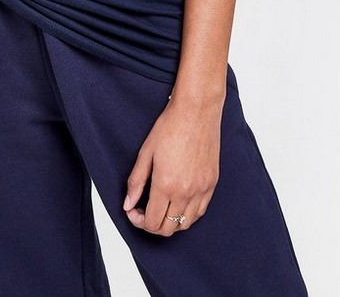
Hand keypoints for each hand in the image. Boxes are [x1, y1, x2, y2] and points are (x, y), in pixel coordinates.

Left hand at [122, 94, 223, 235]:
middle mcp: (186, 192)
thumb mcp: (146, 152)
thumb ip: (136, 182)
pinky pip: (200, 212)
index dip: (138, 221)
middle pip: (168, 229)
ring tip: (161, 206)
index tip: (133, 210)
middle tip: (144, 211)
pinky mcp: (212, 183)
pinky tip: (178, 203)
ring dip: (170, 222)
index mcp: (166, 185)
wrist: (196, 111)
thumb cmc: (170, 126)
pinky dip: (187, 215)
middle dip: (152, 225)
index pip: (152, 222)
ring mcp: (202, 189)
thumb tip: (128, 204)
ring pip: (185, 224)